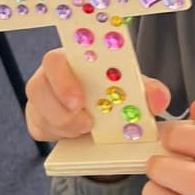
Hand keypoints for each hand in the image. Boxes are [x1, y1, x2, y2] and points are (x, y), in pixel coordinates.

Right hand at [24, 48, 169, 176]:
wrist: (110, 111)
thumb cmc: (118, 90)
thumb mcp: (134, 88)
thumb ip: (148, 90)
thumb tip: (158, 98)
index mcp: (71, 58)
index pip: (53, 60)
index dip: (62, 80)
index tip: (80, 101)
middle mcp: (50, 75)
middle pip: (36, 88)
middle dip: (61, 110)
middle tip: (87, 124)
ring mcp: (41, 98)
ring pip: (38, 113)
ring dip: (64, 126)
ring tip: (87, 130)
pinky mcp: (38, 120)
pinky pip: (40, 131)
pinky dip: (60, 136)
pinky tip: (77, 135)